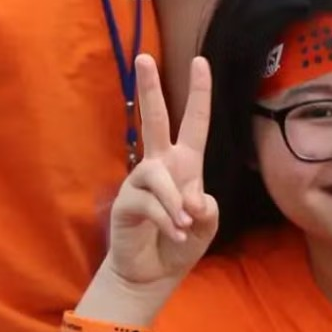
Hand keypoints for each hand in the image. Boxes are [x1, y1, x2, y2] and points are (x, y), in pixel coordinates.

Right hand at [106, 53, 221, 296]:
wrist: (153, 274)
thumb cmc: (180, 243)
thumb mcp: (205, 225)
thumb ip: (205, 209)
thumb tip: (192, 199)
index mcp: (185, 163)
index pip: (194, 122)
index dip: (199, 93)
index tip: (201, 61)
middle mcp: (160, 165)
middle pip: (154, 120)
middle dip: (150, 89)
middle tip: (143, 57)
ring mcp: (139, 182)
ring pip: (157, 174)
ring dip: (174, 202)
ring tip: (184, 225)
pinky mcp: (126, 203)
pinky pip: (149, 203)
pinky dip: (166, 220)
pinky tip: (174, 235)